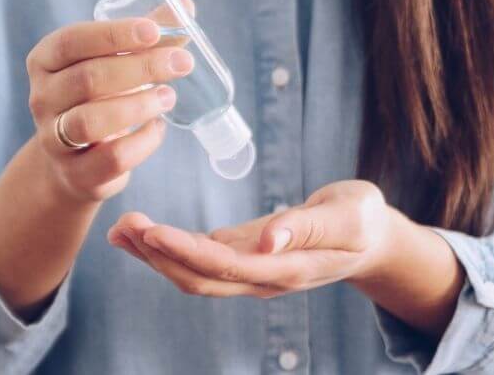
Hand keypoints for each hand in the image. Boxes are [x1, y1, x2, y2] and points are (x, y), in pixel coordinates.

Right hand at [24, 0, 195, 203]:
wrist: (74, 161)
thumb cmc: (99, 96)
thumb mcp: (113, 61)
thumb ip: (146, 34)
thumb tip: (186, 5)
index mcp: (46, 61)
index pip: (72, 40)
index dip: (113, 34)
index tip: (154, 30)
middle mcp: (42, 98)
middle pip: (88, 79)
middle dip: (140, 68)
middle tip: (182, 64)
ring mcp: (54, 139)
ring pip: (91, 121)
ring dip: (137, 106)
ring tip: (169, 96)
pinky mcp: (77, 174)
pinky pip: (112, 158)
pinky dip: (143, 142)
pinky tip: (158, 128)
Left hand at [106, 180, 401, 297]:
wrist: (372, 238)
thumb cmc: (363, 221)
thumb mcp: (348, 216)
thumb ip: (308, 227)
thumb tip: (268, 240)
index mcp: (286, 268)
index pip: (225, 266)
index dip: (185, 252)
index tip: (151, 230)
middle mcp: (262, 277)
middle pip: (199, 277)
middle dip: (157, 255)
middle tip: (123, 225)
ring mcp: (251, 270)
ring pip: (194, 272)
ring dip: (155, 253)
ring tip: (121, 228)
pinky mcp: (245, 255)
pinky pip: (200, 258)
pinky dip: (169, 245)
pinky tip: (143, 231)